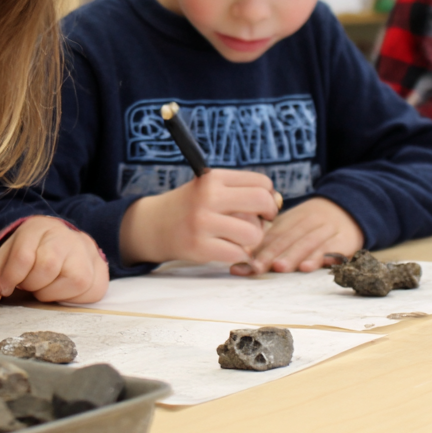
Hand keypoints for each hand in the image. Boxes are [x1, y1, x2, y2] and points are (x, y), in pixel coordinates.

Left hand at [0, 217, 109, 303]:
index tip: (5, 288)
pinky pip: (87, 292)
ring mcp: (87, 252)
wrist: (64, 246)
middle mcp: (66, 236)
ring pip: (71, 280)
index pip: (23, 256)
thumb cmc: (32, 254)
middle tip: (29, 284)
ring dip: (51, 292)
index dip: (9, 278)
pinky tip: (61, 290)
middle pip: (46, 268)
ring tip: (45, 286)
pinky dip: (70, 298)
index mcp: (39, 228)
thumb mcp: (8, 255)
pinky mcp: (100, 272)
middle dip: (32, 284)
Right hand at [119, 168, 279, 265]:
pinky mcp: (200, 247)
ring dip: (253, 239)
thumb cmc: (192, 206)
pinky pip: (239, 253)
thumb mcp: (211, 188)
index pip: (261, 182)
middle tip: (262, 221)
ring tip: (240, 237)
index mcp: (213, 178)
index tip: (261, 206)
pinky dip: (239, 254)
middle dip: (269, 214)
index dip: (268, 196)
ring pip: (254, 233)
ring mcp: (203, 223)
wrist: (154, 226)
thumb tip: (277, 201)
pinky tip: (227, 249)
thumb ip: (242, 192)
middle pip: (261, 202)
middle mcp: (208, 197)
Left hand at [234, 197, 362, 274]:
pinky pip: (331, 248)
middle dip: (271, 254)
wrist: (350, 208)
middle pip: (287, 238)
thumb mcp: (293, 225)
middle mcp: (308, 221)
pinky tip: (308, 267)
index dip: (258, 248)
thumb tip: (242, 258)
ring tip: (279, 267)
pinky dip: (319, 257)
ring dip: (292, 255)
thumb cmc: (313, 224)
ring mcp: (327, 229)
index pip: (273, 233)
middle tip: (257, 267)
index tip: (244, 263)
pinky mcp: (344, 239)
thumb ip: (271, 240)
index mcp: (292, 218)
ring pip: (307, 242)